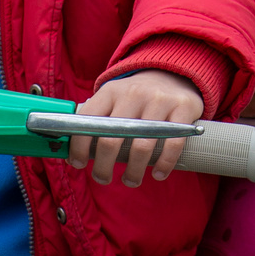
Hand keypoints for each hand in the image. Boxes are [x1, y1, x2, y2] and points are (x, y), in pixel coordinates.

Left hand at [68, 70, 202, 187]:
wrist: (172, 75)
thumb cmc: (135, 97)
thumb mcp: (112, 99)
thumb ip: (95, 121)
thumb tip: (71, 155)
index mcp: (110, 92)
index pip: (87, 122)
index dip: (79, 147)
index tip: (78, 164)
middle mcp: (133, 94)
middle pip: (112, 139)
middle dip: (103, 167)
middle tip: (102, 178)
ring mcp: (159, 101)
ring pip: (141, 147)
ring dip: (133, 171)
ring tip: (130, 180)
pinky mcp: (182, 109)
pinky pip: (172, 144)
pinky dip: (163, 164)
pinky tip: (158, 173)